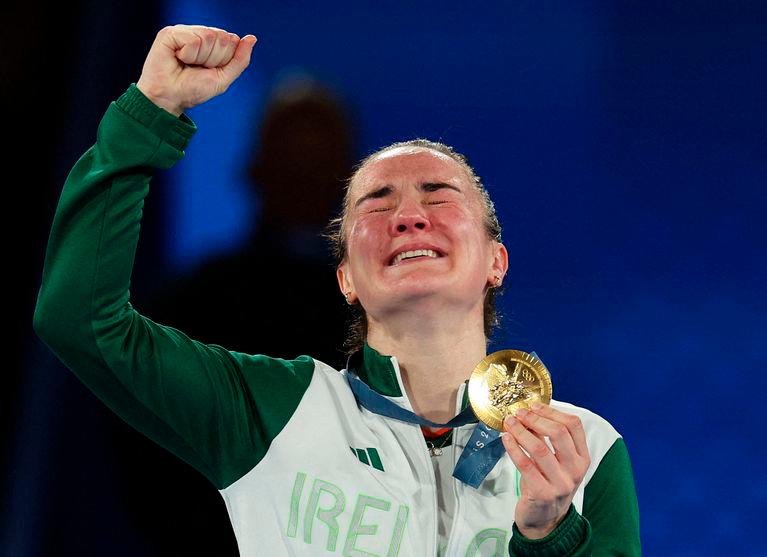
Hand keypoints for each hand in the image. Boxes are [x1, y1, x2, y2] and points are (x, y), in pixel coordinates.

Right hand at [136, 24, 256, 115]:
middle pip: (222, 37)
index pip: (232, 40)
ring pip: (208, 36)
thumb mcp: (223, 78)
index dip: (224, 59)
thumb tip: (252, 38)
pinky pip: (193, 39)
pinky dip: (188, 55)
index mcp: (213, 42)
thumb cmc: (193, 90)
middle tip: (196, 68)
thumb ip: (240, 60)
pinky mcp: (170, 33)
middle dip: (213, 59)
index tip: (209, 70)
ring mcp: (184, 31)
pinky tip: (177, 58)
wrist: (170, 99)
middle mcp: (199, 33)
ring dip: (200, 58)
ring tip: (186, 64)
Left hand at [502, 402, 590, 538]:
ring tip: (509, 422)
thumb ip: (545, 438)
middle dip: (535, 419)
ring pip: (539, 448)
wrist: (545, 520)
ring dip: (521, 431)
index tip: (534, 405)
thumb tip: (529, 412)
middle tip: (518, 412)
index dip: (552, 411)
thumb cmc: (549, 484)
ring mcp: (561, 483)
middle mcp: (576, 470)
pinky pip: (526, 465)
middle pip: (558, 433)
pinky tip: (506, 439)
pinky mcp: (543, 494)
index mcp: (582, 458)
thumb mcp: (554, 461)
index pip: (574, 425)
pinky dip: (514, 448)